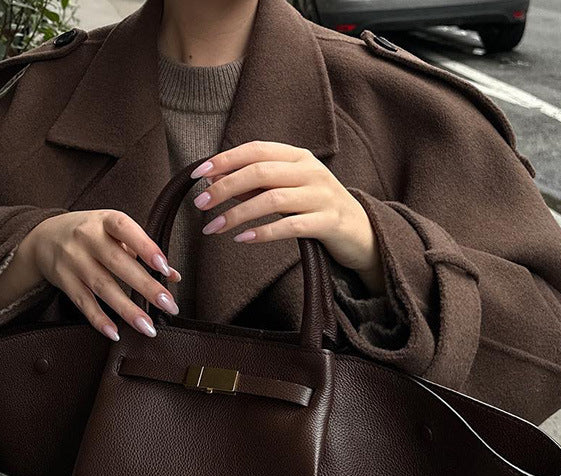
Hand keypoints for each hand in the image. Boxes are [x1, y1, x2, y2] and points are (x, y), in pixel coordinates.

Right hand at [0, 210, 181, 339]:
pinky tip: (115, 332)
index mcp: (105, 221)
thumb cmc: (91, 233)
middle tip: (168, 305)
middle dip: (145, 286)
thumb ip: (144, 252)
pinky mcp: (64, 281)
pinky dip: (99, 319)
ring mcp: (74, 261)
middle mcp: (87, 238)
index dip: (145, 247)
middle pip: (118, 264)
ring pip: (103, 287)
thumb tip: (174, 276)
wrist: (44, 236)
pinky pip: (83, 303)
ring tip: (149, 327)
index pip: (125, 230)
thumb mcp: (115, 233)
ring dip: (127, 310)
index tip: (164, 266)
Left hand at [190, 141, 383, 293]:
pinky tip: (243, 239)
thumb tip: (217, 181)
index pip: (256, 150)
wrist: (361, 232)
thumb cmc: (317, 208)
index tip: (198, 175)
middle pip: (260, 172)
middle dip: (226, 187)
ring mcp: (322, 196)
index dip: (225, 160)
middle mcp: (311, 171)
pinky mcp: (328, 222)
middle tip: (201, 204)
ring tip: (215, 228)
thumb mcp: (290, 188)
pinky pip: (291, 226)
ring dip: (238, 214)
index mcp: (299, 157)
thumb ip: (259, 183)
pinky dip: (264, 233)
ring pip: (272, 199)